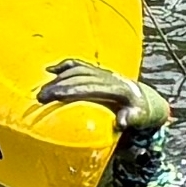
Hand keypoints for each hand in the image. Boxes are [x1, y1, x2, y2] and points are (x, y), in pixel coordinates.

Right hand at [39, 60, 169, 138]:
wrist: (145, 98)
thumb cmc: (140, 111)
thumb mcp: (141, 116)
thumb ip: (132, 118)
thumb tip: (122, 122)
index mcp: (115, 87)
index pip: (87, 86)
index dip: (70, 89)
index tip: (53, 96)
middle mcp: (106, 76)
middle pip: (78, 76)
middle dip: (58, 85)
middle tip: (40, 97)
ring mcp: (101, 71)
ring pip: (76, 70)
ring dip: (57, 78)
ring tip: (42, 91)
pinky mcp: (97, 71)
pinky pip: (79, 64)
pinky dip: (64, 65)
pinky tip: (50, 70)